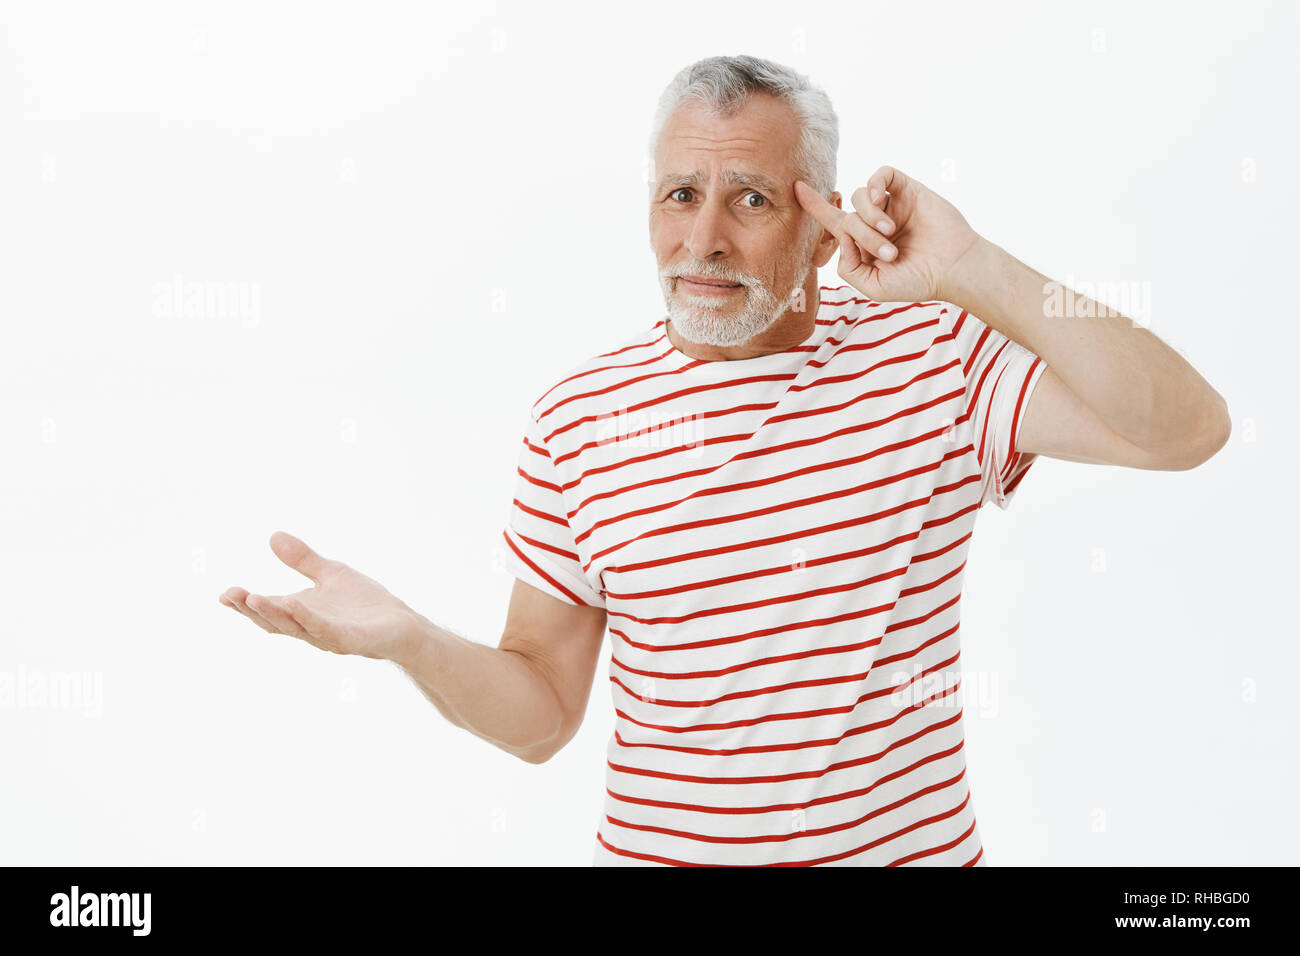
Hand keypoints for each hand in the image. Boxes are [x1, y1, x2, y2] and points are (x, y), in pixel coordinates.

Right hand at [219, 531, 419, 662]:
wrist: (402, 625)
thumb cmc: (365, 604)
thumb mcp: (330, 574)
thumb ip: (303, 559)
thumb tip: (273, 535)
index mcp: (302, 615)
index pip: (268, 612)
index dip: (245, 606)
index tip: (224, 594)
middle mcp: (310, 629)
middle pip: (275, 622)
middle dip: (251, 610)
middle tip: (230, 595)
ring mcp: (329, 636)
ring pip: (295, 627)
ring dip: (273, 614)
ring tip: (252, 598)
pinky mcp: (351, 639)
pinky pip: (325, 629)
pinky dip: (307, 617)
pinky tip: (293, 603)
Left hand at [794, 166, 981, 303]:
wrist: (953, 268)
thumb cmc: (917, 280)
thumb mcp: (874, 286)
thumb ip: (849, 267)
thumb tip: (841, 237)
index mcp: (863, 244)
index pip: (832, 222)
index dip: (815, 207)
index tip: (795, 189)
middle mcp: (873, 222)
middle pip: (846, 218)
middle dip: (862, 236)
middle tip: (889, 254)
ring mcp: (889, 205)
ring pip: (858, 197)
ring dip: (869, 218)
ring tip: (891, 235)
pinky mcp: (906, 190)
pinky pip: (880, 175)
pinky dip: (873, 185)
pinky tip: (878, 199)